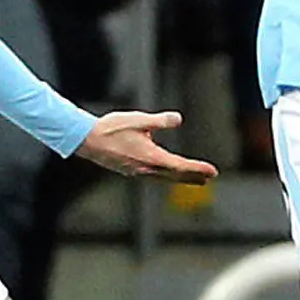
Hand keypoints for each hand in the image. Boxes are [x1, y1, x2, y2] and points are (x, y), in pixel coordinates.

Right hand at [76, 110, 216, 183]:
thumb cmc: (111, 128)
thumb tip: (178, 119)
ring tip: (196, 179)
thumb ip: (160, 121)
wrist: (86, 140)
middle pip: (175, 176)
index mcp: (151, 157)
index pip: (180, 166)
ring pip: (165, 178)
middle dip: (194, 177)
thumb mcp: (139, 120)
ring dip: (181, 178)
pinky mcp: (130, 170)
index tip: (213, 171)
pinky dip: (167, 176)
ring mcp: (137, 172)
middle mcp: (146, 169)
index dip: (198, 169)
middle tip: (210, 178)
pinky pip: (155, 176)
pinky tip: (168, 173)